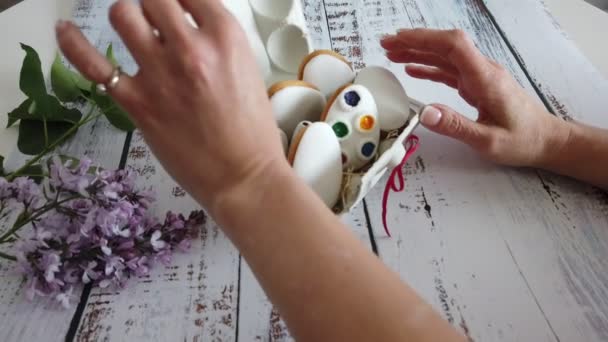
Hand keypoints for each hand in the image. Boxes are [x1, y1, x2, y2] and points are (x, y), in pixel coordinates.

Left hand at [55, 0, 286, 213]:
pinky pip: (94, 65)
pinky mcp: (138, 102)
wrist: (244, 175)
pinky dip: (73, 43)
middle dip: (152, 5)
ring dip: (127, 16)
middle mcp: (191, 48)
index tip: (175, 6)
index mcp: (226, 38)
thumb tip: (186, 26)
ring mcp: (161, 74)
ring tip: (133, 28)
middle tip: (156, 19)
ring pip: (123, 15)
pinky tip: (64, 30)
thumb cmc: (252, 130)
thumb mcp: (246, 70)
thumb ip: (216, 43)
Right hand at [381, 29, 568, 166]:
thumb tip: (425, 113)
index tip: (400, 38)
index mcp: (485, 78)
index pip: (454, 46)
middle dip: (415, 41)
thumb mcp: (488, 141)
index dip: (425, 38)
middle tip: (386, 43)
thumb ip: (456, 126)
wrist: (547, 140)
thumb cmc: (523, 140)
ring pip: (445, 56)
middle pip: (445, 46)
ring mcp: (480, 76)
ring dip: (419, 51)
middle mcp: (482, 71)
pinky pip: (449, 70)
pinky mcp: (478, 84)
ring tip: (392, 53)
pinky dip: (429, 67)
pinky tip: (412, 69)